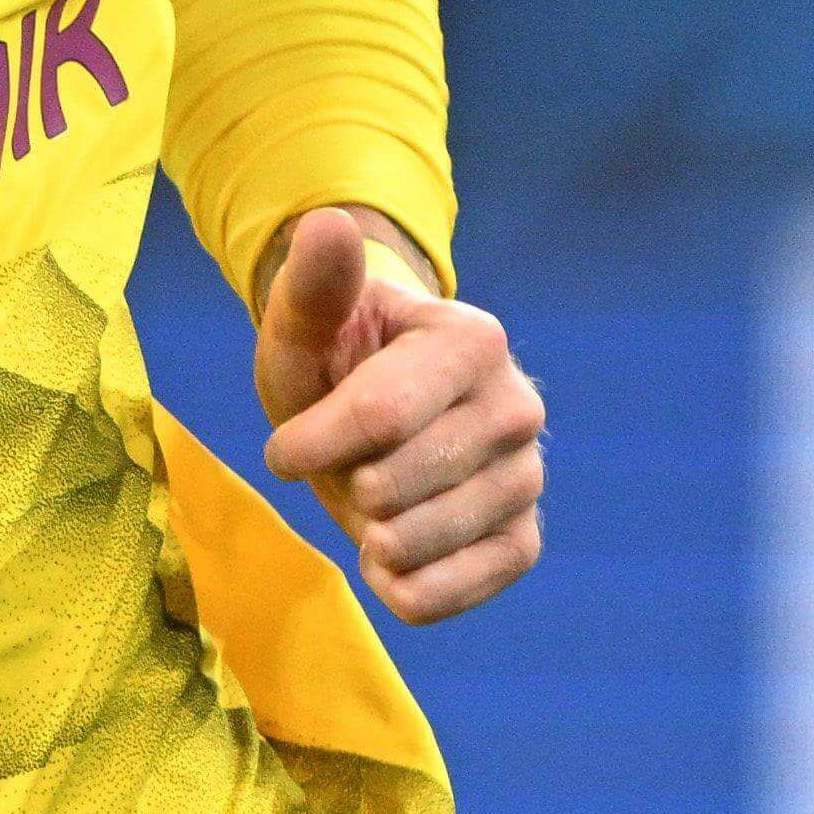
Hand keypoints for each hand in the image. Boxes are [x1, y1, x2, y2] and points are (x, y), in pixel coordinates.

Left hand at [253, 209, 544, 623]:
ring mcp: (529, 477)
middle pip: (395, 487)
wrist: (368, 420)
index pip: (378, 416)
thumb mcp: (303, 325)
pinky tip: (387, 557)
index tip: (284, 445)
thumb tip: (324, 224)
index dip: (309, 444)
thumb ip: (313, 284)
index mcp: (474, 340)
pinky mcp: (522, 539)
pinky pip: (462, 589)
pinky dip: (406, 589)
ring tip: (369, 504)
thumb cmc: (332, 364)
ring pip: (420, 543)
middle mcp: (519, 408)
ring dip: (366, 537)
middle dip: (342, 486)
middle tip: (348, 464)